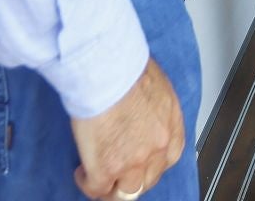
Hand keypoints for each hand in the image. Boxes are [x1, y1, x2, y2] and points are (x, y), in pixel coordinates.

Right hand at [70, 58, 185, 200]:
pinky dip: (88, 183)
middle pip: (147, 180)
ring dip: (112, 188)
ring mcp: (133, 163)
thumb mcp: (155, 86)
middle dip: (132, 179)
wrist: (108, 70)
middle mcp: (158, 149)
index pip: (168, 159)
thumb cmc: (127, 66)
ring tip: (100, 179)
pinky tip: (83, 172)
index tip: (138, 161)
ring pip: (126, 193)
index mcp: (171, 127)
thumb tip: (140, 110)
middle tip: (118, 172)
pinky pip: (97, 188)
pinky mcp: (106, 169)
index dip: (150, 163)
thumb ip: (152, 107)